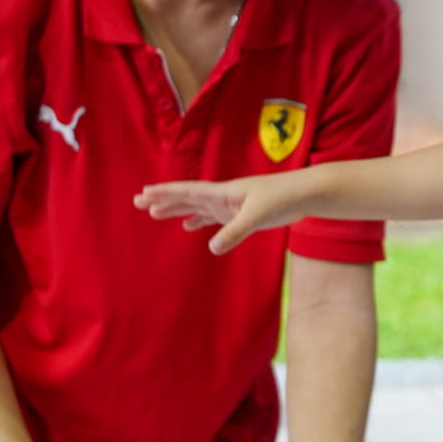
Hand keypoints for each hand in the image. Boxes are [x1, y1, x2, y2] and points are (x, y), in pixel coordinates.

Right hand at [134, 172, 310, 253]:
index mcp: (223, 193)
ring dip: (177, 210)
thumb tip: (212, 248)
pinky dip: (198, 221)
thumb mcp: (257, 216)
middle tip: (138, 202)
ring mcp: (231, 206)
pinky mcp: (241, 215)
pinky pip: (212, 218)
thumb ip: (235, 231)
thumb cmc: (282, 199)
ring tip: (155, 213)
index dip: (165, 193)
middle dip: (163, 200)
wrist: (304, 195)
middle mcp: (223, 198)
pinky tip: (189, 226)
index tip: (144, 193)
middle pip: (186, 198)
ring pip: (196, 208)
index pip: (188, 192)